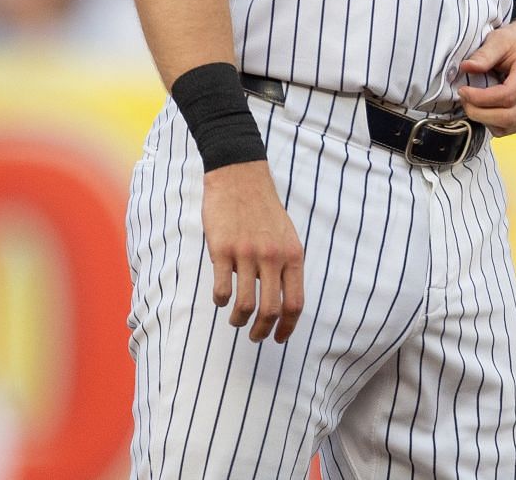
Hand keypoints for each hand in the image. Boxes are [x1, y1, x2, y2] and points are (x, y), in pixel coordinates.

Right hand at [202, 161, 304, 342]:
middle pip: (270, 310)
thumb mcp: (287, 236)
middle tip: (254, 337)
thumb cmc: (264, 209)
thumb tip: (284, 301)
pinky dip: (220, 301)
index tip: (279, 338)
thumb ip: (286, 265)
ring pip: (245, 305)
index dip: (288, 327)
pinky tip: (220, 299)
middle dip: (262, 332)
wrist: (241, 177)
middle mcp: (272, 257)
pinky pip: (222, 288)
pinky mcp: (222, 250)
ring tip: (235, 320)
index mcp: (293, 255)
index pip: (295, 303)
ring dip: (239, 320)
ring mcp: (247, 254)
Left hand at [456, 20, 515, 135]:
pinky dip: (494, 123)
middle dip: (479, 113)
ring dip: (485, 120)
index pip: (507, 95)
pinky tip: (486, 108)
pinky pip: (512, 129)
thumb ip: (483, 55)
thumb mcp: (499, 39)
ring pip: (509, 126)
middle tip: (464, 101)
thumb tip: (466, 68)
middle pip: (508, 116)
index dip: (480, 98)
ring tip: (473, 103)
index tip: (463, 91)